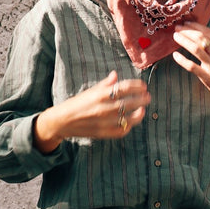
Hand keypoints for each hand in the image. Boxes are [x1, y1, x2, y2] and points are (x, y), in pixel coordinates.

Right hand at [34, 71, 148, 151]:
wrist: (62, 121)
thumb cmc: (77, 104)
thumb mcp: (90, 91)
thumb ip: (105, 84)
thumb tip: (115, 74)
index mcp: (100, 94)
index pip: (125, 88)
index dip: (137, 86)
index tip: (143, 86)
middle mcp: (104, 107)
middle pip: (130, 102)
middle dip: (142, 99)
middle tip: (148, 97)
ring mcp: (104, 122)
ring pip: (128, 118)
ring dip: (139, 113)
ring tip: (143, 109)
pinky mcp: (103, 133)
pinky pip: (121, 131)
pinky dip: (128, 126)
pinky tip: (132, 122)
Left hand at [171, 26, 209, 122]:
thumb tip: (202, 36)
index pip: (208, 32)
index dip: (195, 26)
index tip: (185, 23)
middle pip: (200, 38)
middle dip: (186, 31)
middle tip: (177, 28)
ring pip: (195, 48)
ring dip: (183, 40)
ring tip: (175, 37)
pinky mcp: (207, 77)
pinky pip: (192, 66)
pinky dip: (182, 60)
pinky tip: (175, 55)